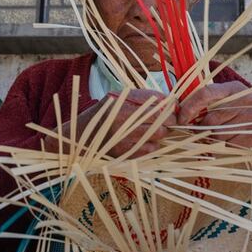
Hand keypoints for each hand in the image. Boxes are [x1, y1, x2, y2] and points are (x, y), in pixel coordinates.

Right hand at [47, 89, 176, 156]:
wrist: (79, 137)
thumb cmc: (102, 114)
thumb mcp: (119, 98)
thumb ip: (143, 97)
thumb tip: (170, 101)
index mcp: (121, 103)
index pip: (158, 104)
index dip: (170, 108)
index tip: (172, 109)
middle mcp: (122, 121)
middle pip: (161, 122)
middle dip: (168, 122)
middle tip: (168, 121)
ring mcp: (123, 139)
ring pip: (157, 137)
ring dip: (160, 134)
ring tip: (153, 129)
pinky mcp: (124, 154)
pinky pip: (149, 150)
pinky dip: (151, 145)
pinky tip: (144, 140)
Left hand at [176, 81, 251, 151]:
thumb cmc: (247, 116)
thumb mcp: (232, 102)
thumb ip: (211, 104)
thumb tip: (181, 114)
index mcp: (232, 88)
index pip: (204, 93)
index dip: (188, 107)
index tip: (180, 120)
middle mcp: (242, 99)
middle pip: (210, 120)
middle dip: (202, 132)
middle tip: (204, 136)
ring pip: (219, 135)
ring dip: (215, 142)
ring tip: (223, 138)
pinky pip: (231, 144)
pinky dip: (228, 147)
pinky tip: (234, 143)